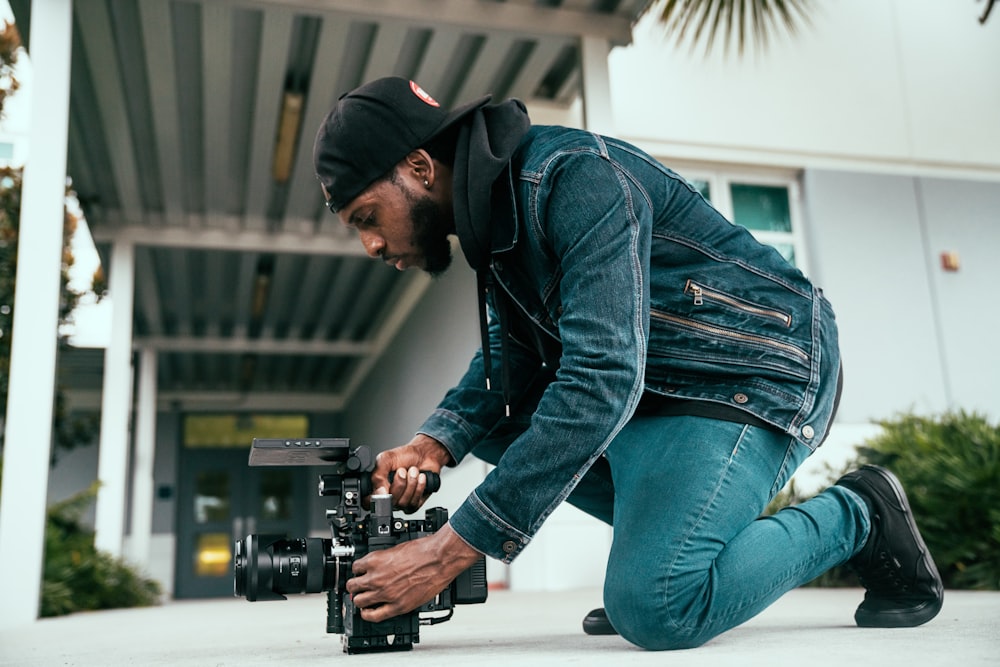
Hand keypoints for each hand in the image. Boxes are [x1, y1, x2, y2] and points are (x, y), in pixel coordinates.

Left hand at [345, 523, 481, 622]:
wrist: (439, 559)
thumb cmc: (424, 551)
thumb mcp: (397, 549)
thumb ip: (384, 559)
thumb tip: (380, 564)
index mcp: (376, 560)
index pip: (355, 568)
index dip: (358, 571)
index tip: (360, 573)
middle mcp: (377, 577)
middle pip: (353, 586)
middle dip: (355, 586)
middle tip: (358, 587)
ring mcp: (385, 593)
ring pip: (359, 601)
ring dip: (360, 599)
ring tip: (363, 599)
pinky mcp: (397, 606)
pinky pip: (374, 615)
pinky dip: (367, 614)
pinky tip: (367, 612)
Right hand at [372, 434, 452, 512]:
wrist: (424, 454)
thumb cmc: (405, 456)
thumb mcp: (386, 459)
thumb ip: (377, 475)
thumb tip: (379, 491)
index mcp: (377, 485)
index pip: (369, 502)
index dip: (376, 498)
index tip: (384, 487)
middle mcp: (388, 496)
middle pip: (389, 503)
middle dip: (399, 484)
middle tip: (403, 471)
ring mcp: (401, 501)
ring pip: (403, 503)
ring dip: (411, 483)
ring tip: (413, 471)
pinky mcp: (414, 503)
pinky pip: (414, 503)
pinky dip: (419, 488)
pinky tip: (420, 478)